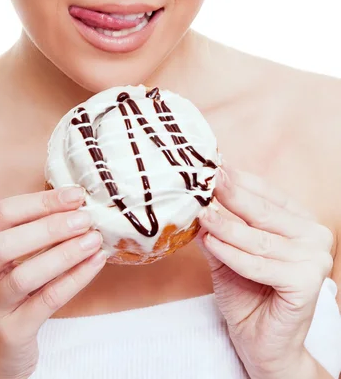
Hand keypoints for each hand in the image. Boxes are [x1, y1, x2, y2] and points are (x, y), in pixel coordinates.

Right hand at [0, 186, 105, 378]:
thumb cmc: (3, 300)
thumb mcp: (2, 266)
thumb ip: (27, 236)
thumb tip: (75, 206)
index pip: (2, 214)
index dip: (40, 201)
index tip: (74, 195)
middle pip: (6, 242)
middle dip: (50, 226)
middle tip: (85, 218)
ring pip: (24, 275)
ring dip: (64, 253)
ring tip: (93, 239)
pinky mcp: (10, 333)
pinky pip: (46, 301)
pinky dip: (75, 279)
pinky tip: (94, 263)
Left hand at [198, 164, 333, 378]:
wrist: (262, 343)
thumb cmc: (247, 295)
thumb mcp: (226, 253)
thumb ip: (216, 228)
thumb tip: (195, 200)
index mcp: (299, 221)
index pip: (266, 193)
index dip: (237, 180)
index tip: (211, 166)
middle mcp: (313, 235)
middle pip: (263, 212)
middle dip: (229, 195)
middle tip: (205, 180)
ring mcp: (315, 259)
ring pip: (258, 239)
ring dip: (225, 226)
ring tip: (201, 214)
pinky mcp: (307, 283)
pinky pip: (259, 265)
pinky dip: (232, 254)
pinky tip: (211, 242)